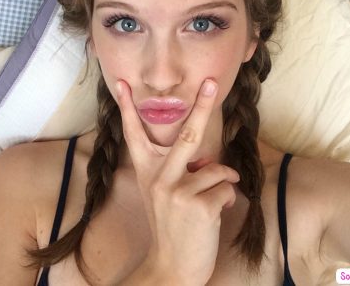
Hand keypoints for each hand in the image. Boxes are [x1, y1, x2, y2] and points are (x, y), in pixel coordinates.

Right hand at [115, 79, 239, 283]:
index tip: (122, 83)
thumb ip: (178, 171)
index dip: (128, 107)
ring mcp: (178, 191)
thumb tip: (207, 160)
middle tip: (213, 82)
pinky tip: (214, 216)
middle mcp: (159, 177)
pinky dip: (228, 201)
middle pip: (187, 134)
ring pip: (218, 170)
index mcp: (147, 171)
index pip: (134, 133)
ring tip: (208, 204)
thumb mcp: (164, 194)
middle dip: (203, 106)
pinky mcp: (199, 205)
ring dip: (222, 185)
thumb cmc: (172, 226)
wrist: (172, 267)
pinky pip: (228, 189)